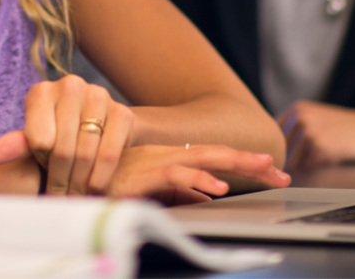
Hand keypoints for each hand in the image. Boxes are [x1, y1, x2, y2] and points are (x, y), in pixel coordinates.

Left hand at [0, 75, 134, 194]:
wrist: (101, 128)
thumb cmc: (59, 136)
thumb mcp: (35, 140)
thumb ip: (16, 146)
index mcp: (41, 91)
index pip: (38, 140)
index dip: (41, 161)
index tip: (44, 170)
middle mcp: (70, 86)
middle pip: (62, 149)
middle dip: (60, 180)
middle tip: (60, 197)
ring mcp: (99, 96)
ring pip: (85, 153)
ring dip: (79, 183)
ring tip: (73, 197)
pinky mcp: (122, 112)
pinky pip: (109, 153)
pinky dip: (100, 177)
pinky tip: (92, 188)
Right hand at [107, 145, 289, 204]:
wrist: (74, 178)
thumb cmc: (109, 184)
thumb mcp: (154, 192)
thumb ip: (181, 194)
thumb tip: (207, 199)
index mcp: (172, 158)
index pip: (216, 157)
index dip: (245, 163)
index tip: (272, 172)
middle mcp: (168, 155)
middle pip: (218, 154)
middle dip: (251, 162)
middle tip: (280, 173)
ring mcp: (157, 161)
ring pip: (205, 158)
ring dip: (236, 164)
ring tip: (264, 170)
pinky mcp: (144, 174)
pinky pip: (177, 175)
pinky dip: (199, 181)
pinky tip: (218, 189)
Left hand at [278, 101, 354, 168]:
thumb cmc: (349, 129)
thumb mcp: (319, 118)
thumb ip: (296, 128)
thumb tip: (273, 149)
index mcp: (297, 109)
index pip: (273, 136)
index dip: (278, 150)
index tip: (287, 158)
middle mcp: (300, 117)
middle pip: (281, 151)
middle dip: (290, 162)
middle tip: (308, 163)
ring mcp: (309, 131)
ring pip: (293, 162)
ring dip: (305, 167)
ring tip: (325, 158)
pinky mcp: (320, 147)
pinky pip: (309, 168)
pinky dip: (318, 169)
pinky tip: (333, 159)